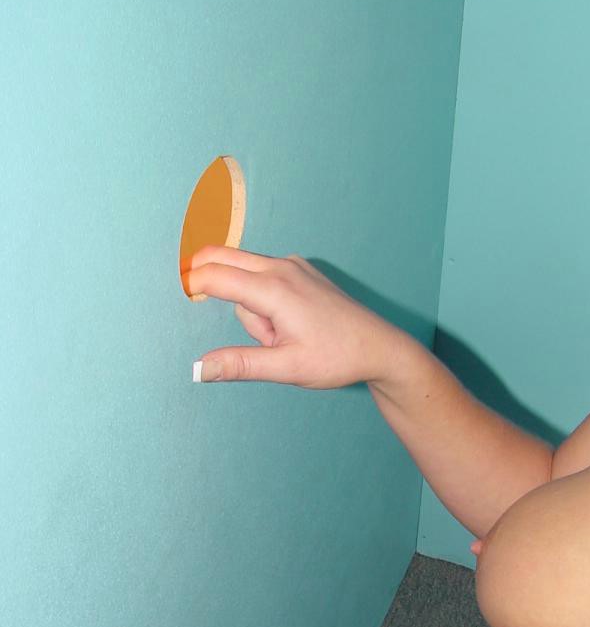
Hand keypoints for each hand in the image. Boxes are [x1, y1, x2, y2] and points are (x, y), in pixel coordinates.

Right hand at [184, 245, 403, 387]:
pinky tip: (283, 321)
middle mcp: (282, 268)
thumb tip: (199, 369)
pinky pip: (265, 276)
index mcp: (274, 289)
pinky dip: (262, 294)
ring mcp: (294, 266)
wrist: (380, 348)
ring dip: (247, 301)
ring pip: (247, 274)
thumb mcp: (287, 368)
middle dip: (206, 273)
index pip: (216, 277)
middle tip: (185, 284)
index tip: (173, 292)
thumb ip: (240, 364)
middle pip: (224, 257)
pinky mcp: (301, 271)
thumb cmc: (337, 358)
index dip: (190, 284)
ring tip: (276, 335)